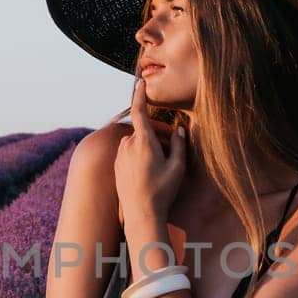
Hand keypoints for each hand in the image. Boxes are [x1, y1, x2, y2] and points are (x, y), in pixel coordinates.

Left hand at [115, 77, 187, 226]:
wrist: (140, 214)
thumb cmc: (162, 191)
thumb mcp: (177, 167)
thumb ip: (180, 145)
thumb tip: (180, 130)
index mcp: (142, 141)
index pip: (139, 111)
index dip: (140, 95)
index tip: (141, 83)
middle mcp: (127, 145)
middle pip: (143, 130)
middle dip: (157, 133)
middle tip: (173, 146)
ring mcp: (120, 156)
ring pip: (136, 142)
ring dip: (148, 145)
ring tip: (163, 163)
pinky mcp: (117, 166)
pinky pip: (129, 153)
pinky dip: (140, 155)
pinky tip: (150, 172)